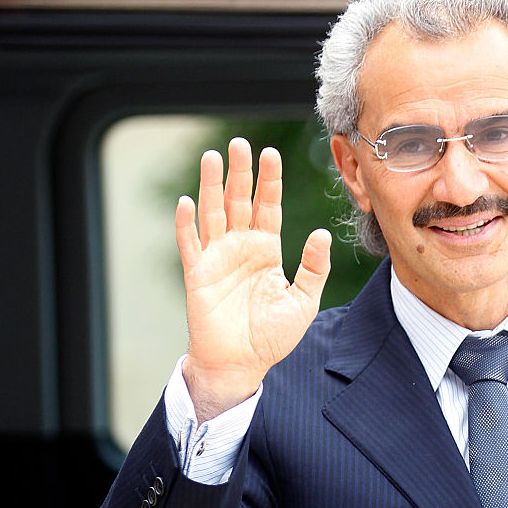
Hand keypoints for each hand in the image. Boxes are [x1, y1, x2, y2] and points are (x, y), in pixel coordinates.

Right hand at [175, 137, 331, 422]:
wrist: (242, 364)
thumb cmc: (273, 335)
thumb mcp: (303, 300)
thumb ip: (313, 267)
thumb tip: (320, 233)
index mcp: (266, 249)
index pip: (268, 206)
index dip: (269, 180)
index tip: (271, 153)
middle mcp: (241, 247)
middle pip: (239, 200)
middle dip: (240, 172)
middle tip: (240, 143)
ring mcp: (217, 258)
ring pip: (213, 213)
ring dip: (211, 185)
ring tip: (212, 157)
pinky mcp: (197, 274)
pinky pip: (191, 244)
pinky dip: (187, 223)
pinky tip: (187, 201)